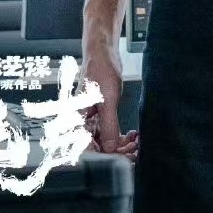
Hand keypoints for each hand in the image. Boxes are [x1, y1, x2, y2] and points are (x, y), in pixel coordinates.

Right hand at [81, 42, 137, 159]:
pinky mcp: (100, 115)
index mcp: (77, 120)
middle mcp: (81, 123)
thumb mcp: (107, 99)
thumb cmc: (99, 70)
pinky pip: (109, 133)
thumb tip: (110, 148)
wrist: (103, 53)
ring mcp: (91, 120)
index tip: (122, 159)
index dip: (104, 157)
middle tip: (134, 151)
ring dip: (121, 146)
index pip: (85, 149)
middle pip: (96, 148)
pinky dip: (121, 137)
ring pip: (105, 142)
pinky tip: (132, 135)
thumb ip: (108, 125)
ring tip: (135, 142)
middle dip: (116, 152)